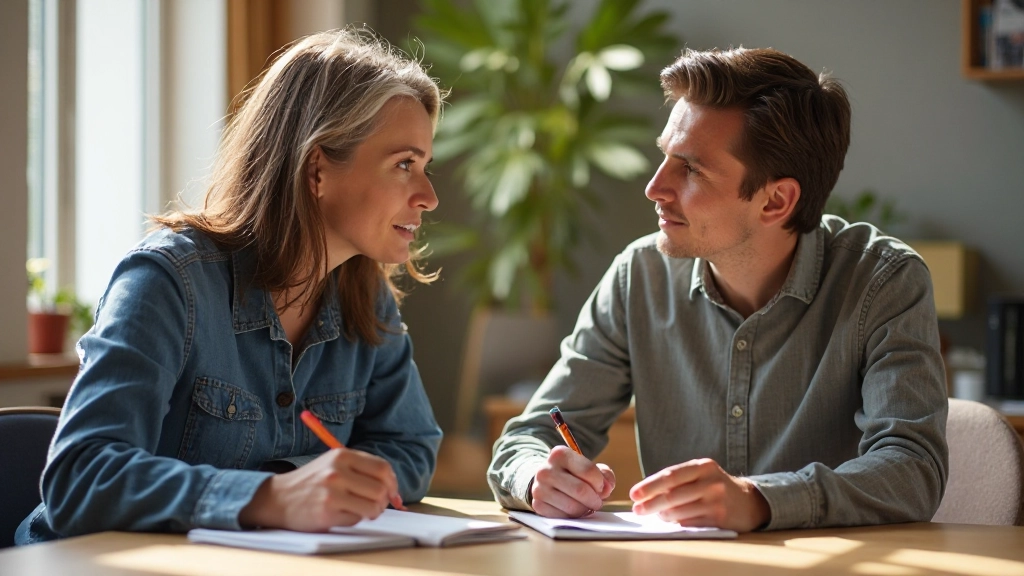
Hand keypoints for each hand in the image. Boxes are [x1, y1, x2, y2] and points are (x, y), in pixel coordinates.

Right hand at [240, 448, 400, 531]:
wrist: (278, 498)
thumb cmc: (312, 481)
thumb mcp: (334, 463)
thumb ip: (362, 470)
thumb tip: (393, 488)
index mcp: (342, 455)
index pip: (383, 468)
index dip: (392, 483)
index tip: (392, 493)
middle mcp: (337, 471)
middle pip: (381, 489)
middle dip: (384, 500)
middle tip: (377, 504)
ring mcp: (332, 492)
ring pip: (373, 506)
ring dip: (372, 512)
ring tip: (361, 510)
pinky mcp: (327, 512)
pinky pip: (356, 519)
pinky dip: (354, 519)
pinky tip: (342, 514)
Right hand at [530, 446, 615, 517]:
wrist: (547, 480)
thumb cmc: (573, 474)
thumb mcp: (588, 467)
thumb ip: (604, 474)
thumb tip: (607, 488)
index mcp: (560, 454)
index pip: (588, 470)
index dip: (600, 483)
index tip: (601, 487)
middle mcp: (545, 469)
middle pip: (580, 490)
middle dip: (595, 500)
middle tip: (597, 502)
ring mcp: (539, 488)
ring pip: (572, 506)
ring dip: (585, 510)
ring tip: (587, 506)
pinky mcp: (537, 505)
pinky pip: (563, 517)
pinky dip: (573, 517)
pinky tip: (574, 510)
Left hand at [629, 458, 769, 532]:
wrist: (748, 501)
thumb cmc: (714, 486)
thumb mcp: (701, 474)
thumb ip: (678, 480)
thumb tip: (646, 494)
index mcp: (703, 466)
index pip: (670, 475)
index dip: (649, 485)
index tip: (634, 494)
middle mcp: (711, 482)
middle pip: (672, 495)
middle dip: (650, 504)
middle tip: (637, 510)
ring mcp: (717, 501)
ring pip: (679, 511)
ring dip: (662, 516)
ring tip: (656, 515)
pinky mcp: (720, 519)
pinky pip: (690, 524)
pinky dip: (677, 524)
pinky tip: (671, 522)